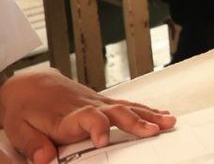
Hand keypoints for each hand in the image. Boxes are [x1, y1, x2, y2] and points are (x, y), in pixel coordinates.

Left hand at [0, 70, 174, 163]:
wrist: (30, 84)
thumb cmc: (24, 107)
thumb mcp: (18, 128)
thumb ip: (33, 145)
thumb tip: (44, 160)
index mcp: (67, 115)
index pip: (87, 118)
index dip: (97, 128)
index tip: (102, 141)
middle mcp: (87, 106)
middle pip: (116, 111)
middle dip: (136, 121)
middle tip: (154, 131)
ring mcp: (97, 102)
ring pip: (127, 106)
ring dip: (149, 115)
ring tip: (169, 122)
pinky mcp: (102, 101)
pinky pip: (128, 104)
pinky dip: (147, 109)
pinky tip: (161, 114)